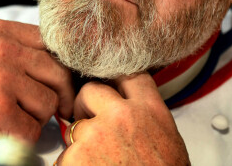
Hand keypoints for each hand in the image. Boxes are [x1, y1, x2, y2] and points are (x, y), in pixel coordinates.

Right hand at [0, 18, 73, 155]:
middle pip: (56, 72)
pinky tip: (6, 133)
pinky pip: (32, 129)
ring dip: (37, 117)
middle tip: (57, 109)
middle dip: (60, 94)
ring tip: (16, 119)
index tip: (58, 82)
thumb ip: (8, 47)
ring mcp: (2, 80)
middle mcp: (3, 50)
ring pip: (48, 102)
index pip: (49, 43)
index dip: (59, 66)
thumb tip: (45, 62)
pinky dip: (23, 137)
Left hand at [56, 73, 189, 164]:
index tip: (107, 86)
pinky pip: (64, 156)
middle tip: (88, 122)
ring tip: (99, 164)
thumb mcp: (167, 141)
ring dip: (80, 144)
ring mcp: (97, 134)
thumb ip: (145, 118)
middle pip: (91, 90)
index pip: (127, 74)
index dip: (113, 79)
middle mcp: (123, 115)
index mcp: (150, 110)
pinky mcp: (77, 155)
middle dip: (85, 105)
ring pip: (76, 127)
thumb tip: (128, 109)